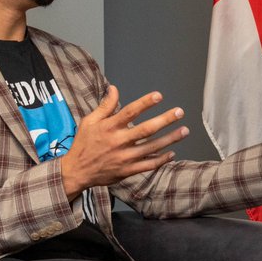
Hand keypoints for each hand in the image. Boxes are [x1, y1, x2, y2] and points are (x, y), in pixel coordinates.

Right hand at [60, 86, 188, 199]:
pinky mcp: (128, 170)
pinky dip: (162, 159)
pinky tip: (172, 152)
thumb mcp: (89, 121)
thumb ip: (105, 106)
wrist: (77, 171)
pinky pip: (149, 165)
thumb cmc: (84, 144)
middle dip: (164, 120)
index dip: (144, 103)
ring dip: (170, 139)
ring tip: (184, 130)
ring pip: (152, 147)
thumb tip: (114, 88)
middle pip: (146, 129)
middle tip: (179, 112)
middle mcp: (118, 141)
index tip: (158, 96)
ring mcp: (124, 157)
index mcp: (109, 127)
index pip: (129, 112)